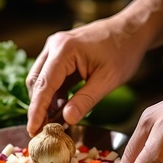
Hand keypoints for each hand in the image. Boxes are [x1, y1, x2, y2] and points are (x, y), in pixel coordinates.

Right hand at [26, 18, 146, 136]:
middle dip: (38, 108)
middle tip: (42, 132)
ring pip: (40, 80)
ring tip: (54, 123)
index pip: (44, 85)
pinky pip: (49, 77)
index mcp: (64, 50)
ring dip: (45, 102)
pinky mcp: (59, 54)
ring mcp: (54, 49)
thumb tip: (67, 119)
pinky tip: (61, 109)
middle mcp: (53, 46)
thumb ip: (86, 100)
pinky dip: (52, 95)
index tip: (32, 131)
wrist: (131, 30)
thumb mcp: (108, 80)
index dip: (36, 111)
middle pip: (36, 83)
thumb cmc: (124, 51)